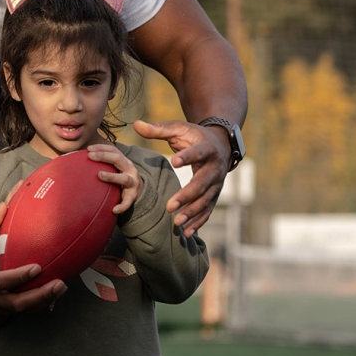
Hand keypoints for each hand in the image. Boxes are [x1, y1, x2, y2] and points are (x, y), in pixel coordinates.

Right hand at [0, 201, 66, 312]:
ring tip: (60, 288)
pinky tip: (49, 294)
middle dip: (39, 297)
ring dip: (41, 302)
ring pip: (17, 311)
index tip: (38, 267)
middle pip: (13, 304)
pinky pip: (15, 310)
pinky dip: (33, 304)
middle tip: (60, 284)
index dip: (18, 277)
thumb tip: (6, 204)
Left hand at [88, 143, 143, 213]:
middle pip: (118, 159)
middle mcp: (130, 169)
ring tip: (100, 175)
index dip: (101, 147)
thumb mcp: (115, 168)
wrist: (139, 192)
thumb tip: (80, 158)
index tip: (88, 149)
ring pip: (124, 178)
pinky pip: (128, 201)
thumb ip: (104, 163)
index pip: (113, 150)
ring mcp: (133, 182)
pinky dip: (122, 205)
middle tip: (90, 156)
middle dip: (104, 156)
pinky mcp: (133, 195)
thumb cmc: (120, 177)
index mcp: (124, 161)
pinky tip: (114, 210)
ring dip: (112, 176)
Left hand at [133, 119, 229, 236]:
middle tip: (169, 206)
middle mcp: (215, 167)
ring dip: (191, 212)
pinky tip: (187, 232)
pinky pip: (208, 210)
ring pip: (206, 200)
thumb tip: (135, 124)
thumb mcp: (178, 128)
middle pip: (202, 183)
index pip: (198, 153)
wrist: (220, 144)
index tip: (174, 162)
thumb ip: (158, 129)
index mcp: (207, 148)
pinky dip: (199, 221)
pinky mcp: (214, 194)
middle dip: (186, 195)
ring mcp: (217, 183)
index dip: (187, 157)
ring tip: (176, 222)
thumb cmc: (194, 136)